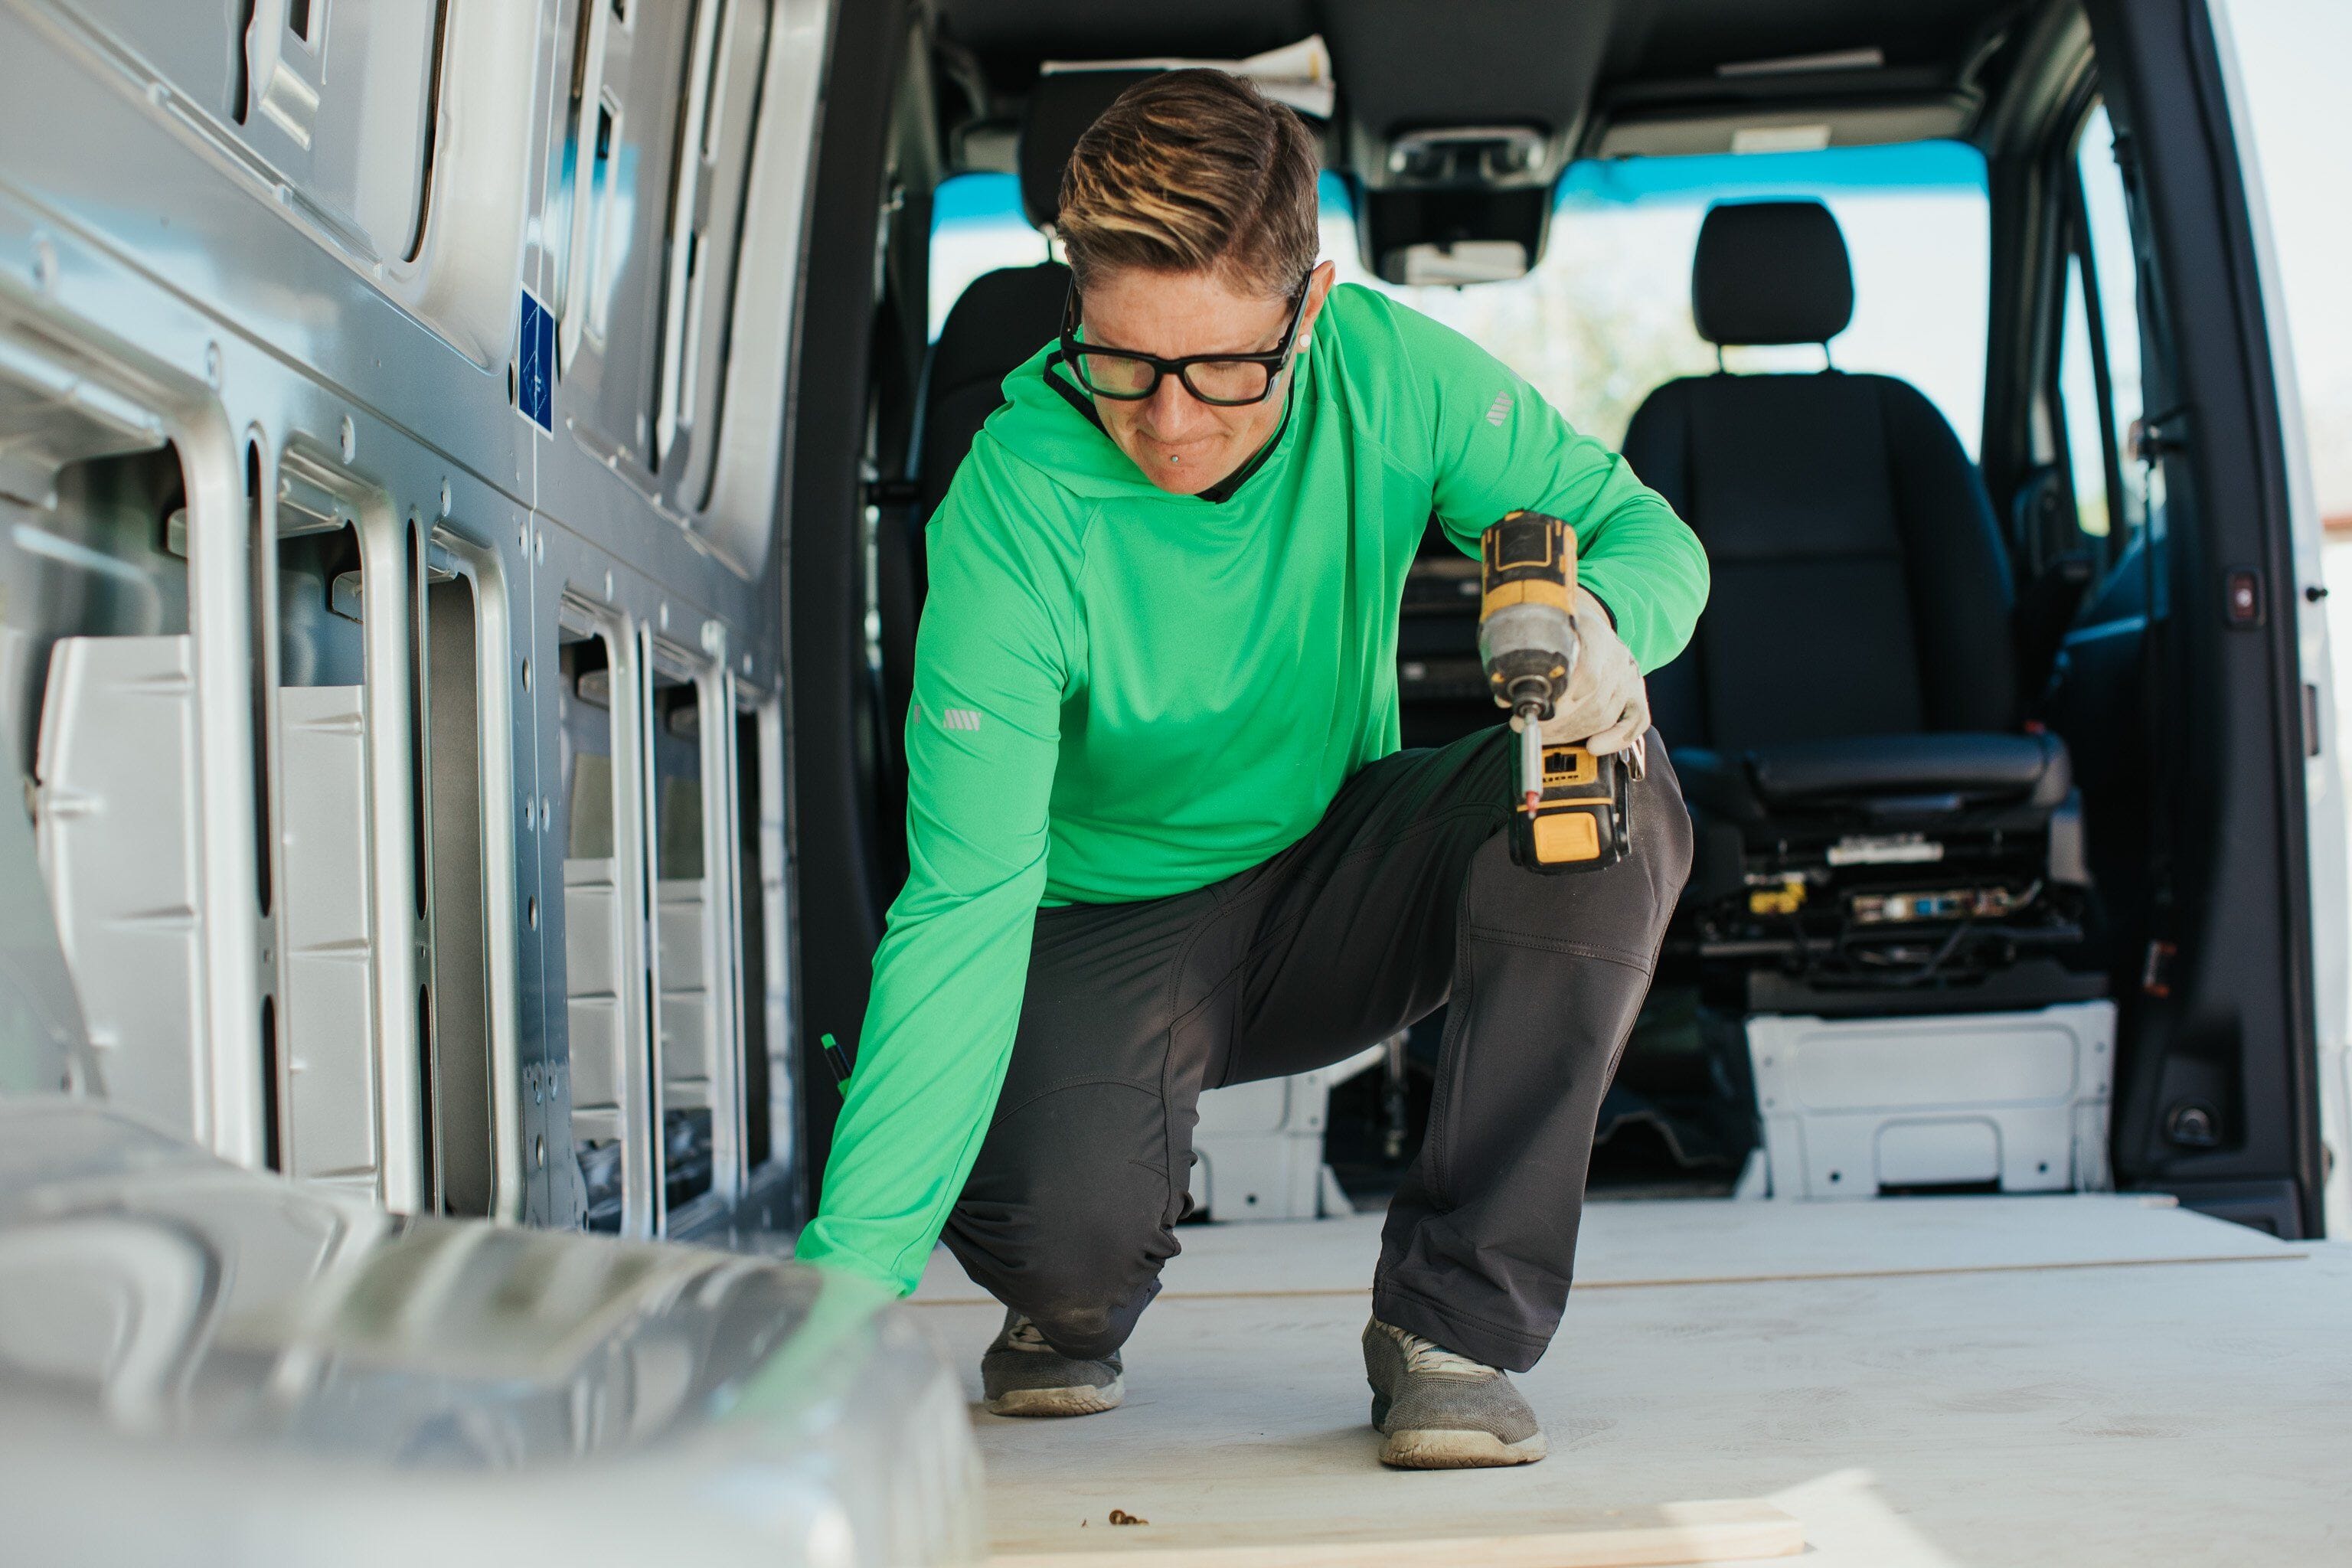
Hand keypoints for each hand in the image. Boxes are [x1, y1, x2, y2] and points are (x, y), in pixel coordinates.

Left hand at [1513, 588, 1648, 753]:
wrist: (1588, 624)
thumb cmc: (1560, 631)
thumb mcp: (1539, 632)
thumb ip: (1523, 662)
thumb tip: (1504, 699)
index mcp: (1593, 638)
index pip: (1585, 675)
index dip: (1559, 702)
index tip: (1530, 713)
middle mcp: (1616, 659)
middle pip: (1591, 703)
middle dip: (1554, 723)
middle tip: (1524, 727)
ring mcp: (1628, 677)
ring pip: (1604, 717)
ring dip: (1570, 733)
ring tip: (1542, 734)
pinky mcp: (1637, 693)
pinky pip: (1636, 721)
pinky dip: (1617, 739)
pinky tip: (1594, 747)